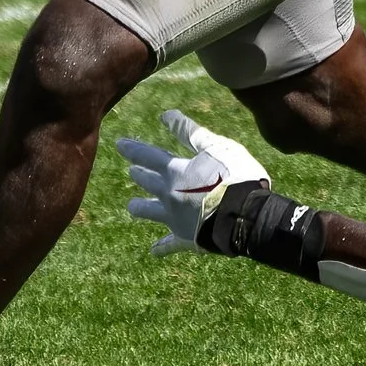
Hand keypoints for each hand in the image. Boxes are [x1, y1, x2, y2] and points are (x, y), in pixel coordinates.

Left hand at [119, 110, 272, 254]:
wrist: (245, 215)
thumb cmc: (234, 175)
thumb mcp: (215, 147)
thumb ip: (190, 132)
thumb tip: (166, 115)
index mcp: (175, 171)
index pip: (148, 156)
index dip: (133, 149)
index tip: (120, 144)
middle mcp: (169, 194)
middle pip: (148, 183)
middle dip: (139, 175)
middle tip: (131, 172)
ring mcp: (175, 218)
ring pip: (150, 212)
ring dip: (141, 208)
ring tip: (132, 206)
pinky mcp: (186, 238)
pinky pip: (170, 244)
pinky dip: (162, 247)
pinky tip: (154, 251)